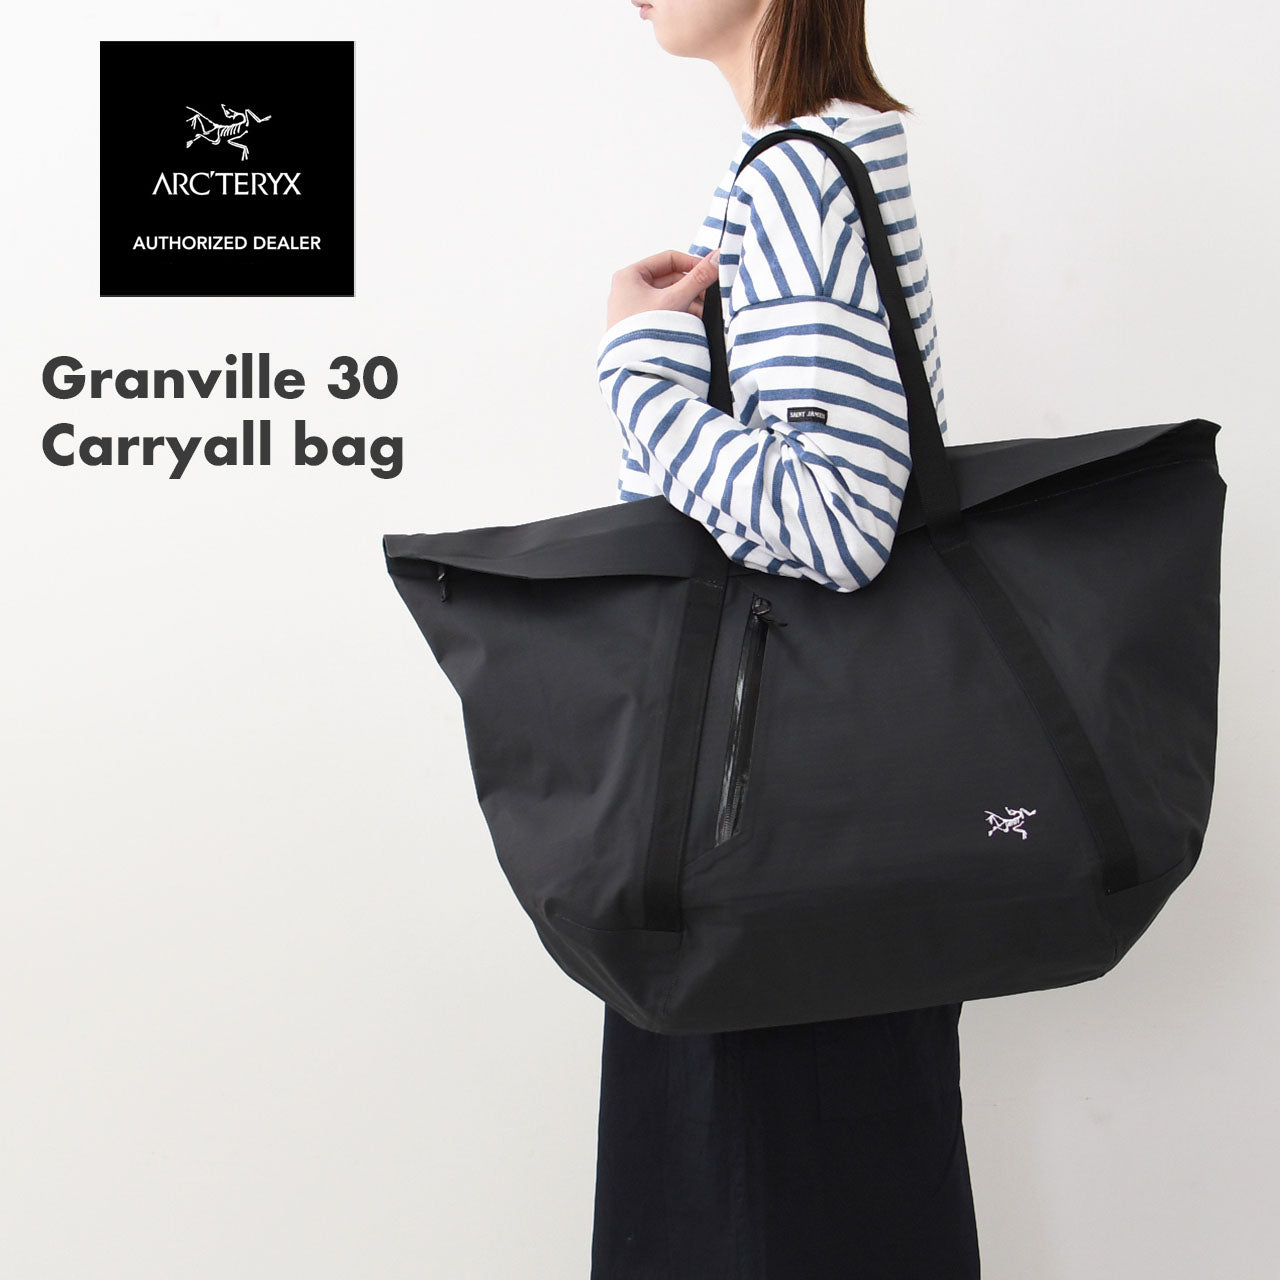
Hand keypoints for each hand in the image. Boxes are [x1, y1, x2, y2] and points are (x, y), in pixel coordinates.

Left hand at [605, 248, 719, 329]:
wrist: (631, 369)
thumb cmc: (642, 333)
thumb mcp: (675, 300)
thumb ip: (698, 278)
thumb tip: (716, 259)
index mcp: (629, 276)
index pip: (668, 259)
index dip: (692, 263)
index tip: (710, 270)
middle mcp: (629, 290)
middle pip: (670, 279)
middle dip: (692, 288)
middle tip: (710, 295)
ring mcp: (633, 309)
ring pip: (669, 297)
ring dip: (689, 303)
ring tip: (703, 313)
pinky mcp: (640, 325)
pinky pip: (664, 313)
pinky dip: (680, 315)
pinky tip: (693, 324)